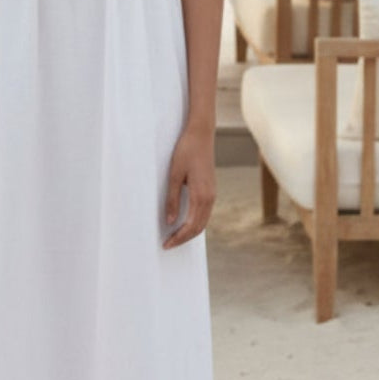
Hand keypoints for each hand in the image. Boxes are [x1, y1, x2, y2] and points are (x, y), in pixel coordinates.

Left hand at [162, 125, 215, 248]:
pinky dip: (195, 222)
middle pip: (199, 228)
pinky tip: (184, 223)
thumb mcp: (174, 175)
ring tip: (174, 237)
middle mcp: (210, 197)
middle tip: (168, 245)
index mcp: (201, 195)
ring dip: (190, 232)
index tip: (166, 244)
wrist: (201, 134)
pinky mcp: (211, 189)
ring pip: (203, 221)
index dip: (179, 238)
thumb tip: (170, 221)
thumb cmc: (186, 151)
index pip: (191, 226)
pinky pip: (204, 213)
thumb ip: (172, 199)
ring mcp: (212, 194)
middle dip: (183, 239)